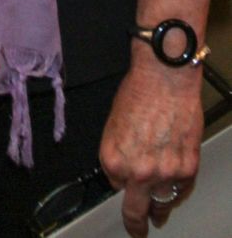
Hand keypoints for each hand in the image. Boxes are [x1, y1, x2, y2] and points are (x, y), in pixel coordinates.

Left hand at [99, 52, 202, 236]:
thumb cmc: (138, 92)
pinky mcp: (187, 169)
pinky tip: (175, 186)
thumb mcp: (114, 123)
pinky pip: (181, 190)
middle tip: (138, 231)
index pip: (114, 185)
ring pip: (162, 204)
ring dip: (160, 209)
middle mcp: (137, 172)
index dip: (121, 180)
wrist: (165, 78)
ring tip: (158, 214)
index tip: (125, 185)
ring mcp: (164, 174)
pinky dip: (178, 190)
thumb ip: (119, 152)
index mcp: (113, 159)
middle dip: (136, 225)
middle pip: (135, 211)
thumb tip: (125, 171)